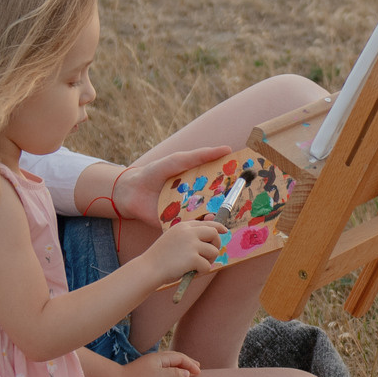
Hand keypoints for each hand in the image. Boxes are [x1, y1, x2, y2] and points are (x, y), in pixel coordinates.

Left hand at [113, 145, 230, 222]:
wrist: (131, 190)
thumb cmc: (155, 172)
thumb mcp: (179, 160)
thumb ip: (201, 156)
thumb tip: (226, 149)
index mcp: (198, 184)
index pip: (218, 185)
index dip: (231, 185)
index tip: (246, 183)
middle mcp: (195, 199)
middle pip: (215, 203)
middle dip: (226, 205)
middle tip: (238, 205)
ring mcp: (186, 212)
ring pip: (205, 217)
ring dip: (214, 218)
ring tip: (219, 215)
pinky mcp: (177, 225)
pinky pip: (191, 228)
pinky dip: (198, 227)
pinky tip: (204, 223)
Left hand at [116, 349, 201, 376]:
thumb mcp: (160, 376)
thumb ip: (175, 373)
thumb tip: (187, 372)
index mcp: (161, 357)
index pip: (180, 358)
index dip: (191, 364)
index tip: (199, 372)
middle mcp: (157, 359)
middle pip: (176, 358)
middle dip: (188, 362)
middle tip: (198, 367)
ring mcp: (152, 365)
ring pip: (171, 363)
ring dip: (181, 366)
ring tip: (189, 371)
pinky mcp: (148, 373)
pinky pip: (165, 369)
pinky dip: (173, 371)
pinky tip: (174, 376)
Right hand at [149, 214, 222, 282]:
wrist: (148, 268)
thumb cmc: (161, 257)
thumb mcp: (173, 239)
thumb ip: (189, 235)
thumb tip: (214, 233)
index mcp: (183, 226)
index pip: (206, 223)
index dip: (218, 227)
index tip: (224, 231)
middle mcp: (188, 232)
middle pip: (214, 234)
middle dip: (216, 245)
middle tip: (209, 256)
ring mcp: (191, 244)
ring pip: (213, 252)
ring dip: (208, 261)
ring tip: (196, 266)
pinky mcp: (193, 258)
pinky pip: (207, 266)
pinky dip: (201, 272)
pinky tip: (190, 272)